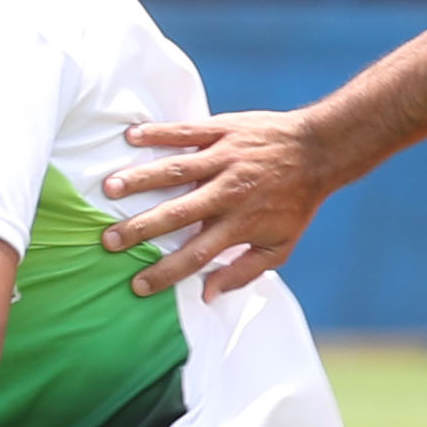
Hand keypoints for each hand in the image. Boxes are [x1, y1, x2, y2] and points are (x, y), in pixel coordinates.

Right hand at [97, 112, 329, 299]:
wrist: (318, 151)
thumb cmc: (296, 203)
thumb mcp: (281, 246)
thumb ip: (245, 272)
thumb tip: (208, 296)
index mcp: (239, 224)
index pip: (196, 255)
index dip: (166, 273)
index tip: (137, 286)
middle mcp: (228, 193)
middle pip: (177, 214)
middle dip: (141, 229)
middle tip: (108, 240)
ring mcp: (223, 159)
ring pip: (176, 170)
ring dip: (141, 179)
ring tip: (110, 188)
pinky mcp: (223, 130)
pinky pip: (186, 132)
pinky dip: (159, 132)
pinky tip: (132, 136)